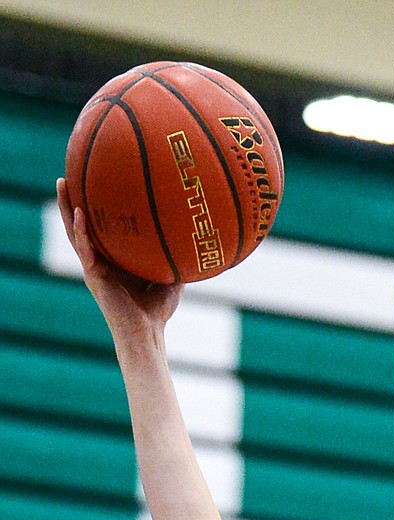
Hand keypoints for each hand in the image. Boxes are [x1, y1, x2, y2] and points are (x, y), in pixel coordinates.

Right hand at [56, 179, 180, 339]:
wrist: (146, 334)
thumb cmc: (157, 311)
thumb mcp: (170, 279)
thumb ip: (175, 259)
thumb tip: (195, 239)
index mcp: (113, 259)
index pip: (101, 228)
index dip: (95, 207)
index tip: (94, 181)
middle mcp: (99, 261)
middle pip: (81, 224)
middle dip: (72, 199)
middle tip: (68, 174)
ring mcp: (93, 268)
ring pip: (74, 232)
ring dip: (66, 207)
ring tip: (62, 182)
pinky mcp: (93, 276)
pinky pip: (84, 249)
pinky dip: (80, 231)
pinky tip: (78, 213)